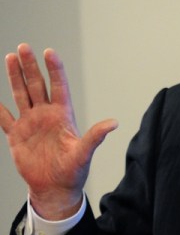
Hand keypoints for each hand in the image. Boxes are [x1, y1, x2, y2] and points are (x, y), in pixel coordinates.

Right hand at [0, 44, 117, 219]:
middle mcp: (46, 115)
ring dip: (15, 77)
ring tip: (11, 57)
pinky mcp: (16, 136)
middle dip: (30, 66)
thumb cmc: (73, 171)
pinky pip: (3, 119)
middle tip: (23, 47)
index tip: (49, 51)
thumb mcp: (84, 153)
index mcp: (62, 115)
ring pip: (20, 94)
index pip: (58, 86)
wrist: (55, 188)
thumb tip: (114, 123)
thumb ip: (95, 137)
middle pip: (36, 85)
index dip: (54, 69)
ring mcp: (30, 123)